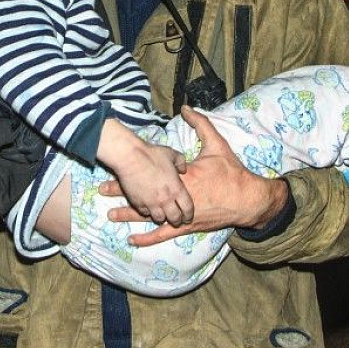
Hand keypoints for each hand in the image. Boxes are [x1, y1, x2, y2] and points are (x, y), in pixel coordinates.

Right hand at [97, 120, 191, 226]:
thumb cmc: (152, 154)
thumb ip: (180, 163)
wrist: (130, 158)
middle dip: (177, 221)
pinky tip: (148, 207)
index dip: (189, 215)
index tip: (188, 217)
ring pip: (160, 219)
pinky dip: (148, 212)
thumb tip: (183, 169)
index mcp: (177, 188)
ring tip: (162, 215)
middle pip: (175, 218)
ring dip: (162, 217)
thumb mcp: (172, 154)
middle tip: (176, 220)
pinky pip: (145, 213)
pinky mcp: (138, 203)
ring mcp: (151, 203)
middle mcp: (166, 199)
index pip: (187, 208)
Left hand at [102, 106, 287, 246]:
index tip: (114, 167)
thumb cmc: (231, 172)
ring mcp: (180, 214)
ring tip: (110, 214)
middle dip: (123, 192)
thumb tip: (187, 108)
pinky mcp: (186, 227)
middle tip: (102, 190)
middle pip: (144, 194)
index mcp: (182, 177)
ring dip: (130, 214)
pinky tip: (132, 240)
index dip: (131, 171)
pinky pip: (163, 234)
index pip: (150, 173)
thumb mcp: (217, 145)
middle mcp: (177, 196)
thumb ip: (201, 125)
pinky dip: (147, 238)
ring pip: (150, 216)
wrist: (246, 199)